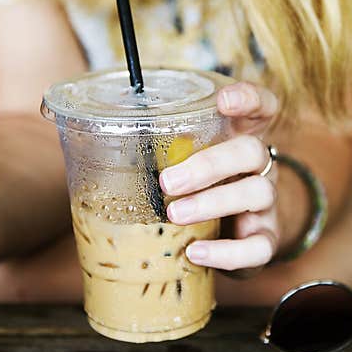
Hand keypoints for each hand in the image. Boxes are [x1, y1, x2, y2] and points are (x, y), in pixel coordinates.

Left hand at [159, 81, 282, 274]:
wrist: (237, 232)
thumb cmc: (201, 185)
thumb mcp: (186, 160)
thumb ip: (158, 148)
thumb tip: (84, 142)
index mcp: (241, 137)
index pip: (261, 106)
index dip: (248, 98)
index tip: (223, 100)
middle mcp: (259, 166)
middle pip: (251, 151)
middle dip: (209, 164)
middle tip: (168, 181)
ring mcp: (266, 203)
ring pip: (257, 193)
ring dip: (213, 203)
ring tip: (175, 214)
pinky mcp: (266, 239)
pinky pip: (258, 247)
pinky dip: (227, 252)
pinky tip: (195, 253)